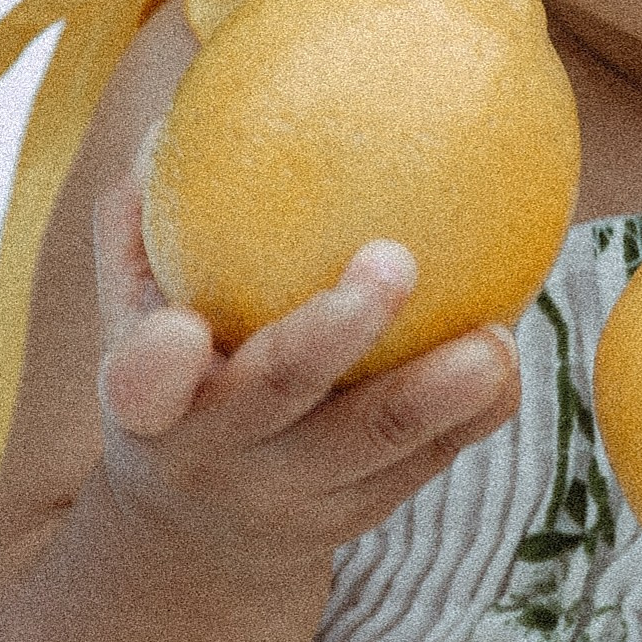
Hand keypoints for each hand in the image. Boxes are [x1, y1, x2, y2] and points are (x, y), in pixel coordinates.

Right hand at [88, 181, 521, 588]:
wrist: (198, 533)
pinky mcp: (363, 510)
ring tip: (494, 342)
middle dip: (330, 335)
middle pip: (276, 396)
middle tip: (393, 261)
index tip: (183, 322)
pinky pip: (428, 462)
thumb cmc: (174, 378)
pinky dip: (475, 412)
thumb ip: (141, 222)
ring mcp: (296, 494)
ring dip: (437, 394)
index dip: (158, 360)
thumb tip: (178, 107)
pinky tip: (507, 355)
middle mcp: (219, 455)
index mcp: (149, 405)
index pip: (141, 383)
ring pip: (374, 445)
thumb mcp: (134, 314)